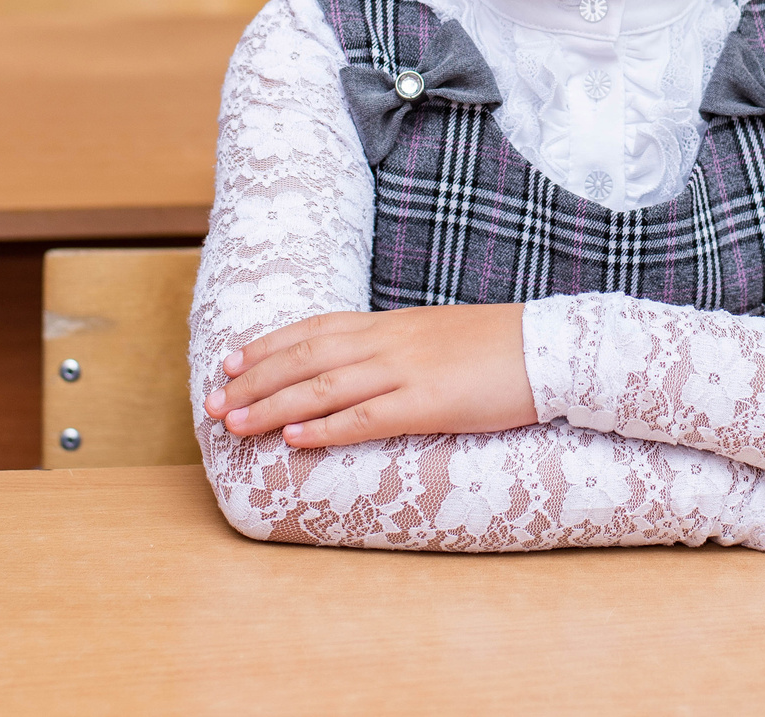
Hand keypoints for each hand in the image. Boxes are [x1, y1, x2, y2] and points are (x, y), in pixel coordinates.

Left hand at [203, 304, 536, 448]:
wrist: (551, 348)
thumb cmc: (499, 346)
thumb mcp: (437, 335)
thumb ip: (397, 347)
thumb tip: (362, 365)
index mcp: (391, 324)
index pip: (314, 329)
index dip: (268, 346)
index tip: (230, 362)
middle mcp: (389, 341)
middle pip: (305, 357)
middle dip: (254, 381)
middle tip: (212, 402)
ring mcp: (407, 371)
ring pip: (324, 387)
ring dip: (273, 407)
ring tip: (234, 423)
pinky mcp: (429, 403)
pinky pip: (367, 417)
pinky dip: (326, 428)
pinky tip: (294, 440)